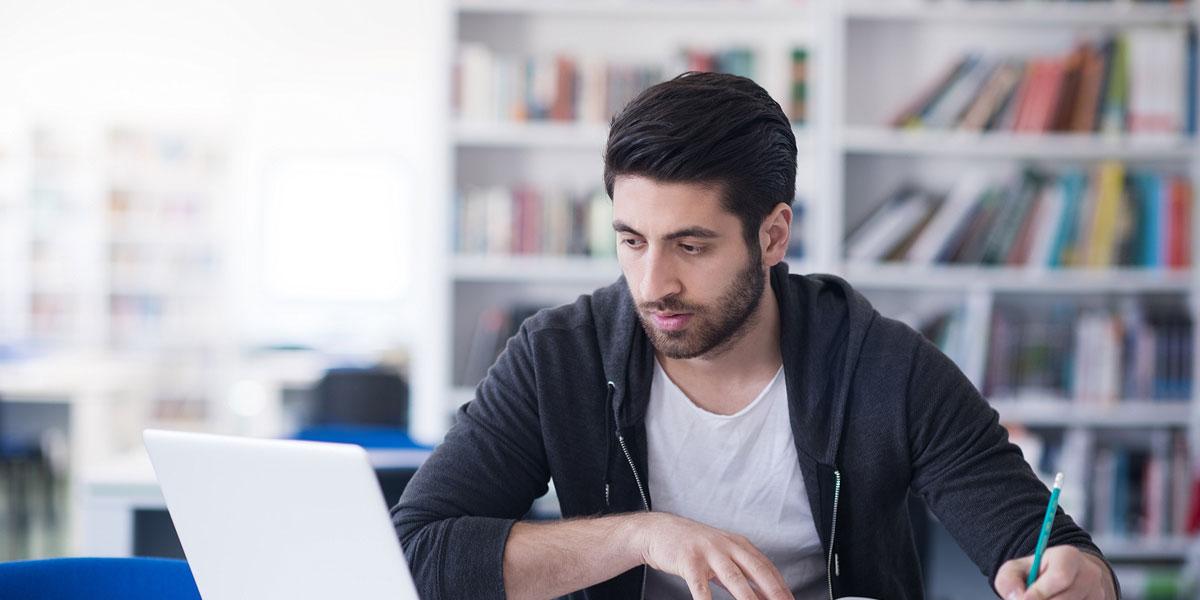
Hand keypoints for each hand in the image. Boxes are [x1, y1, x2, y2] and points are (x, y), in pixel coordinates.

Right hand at [631, 512, 792, 599]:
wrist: (658, 531)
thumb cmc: (692, 546)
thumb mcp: (720, 555)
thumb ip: (741, 573)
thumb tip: (763, 593)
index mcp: (738, 544)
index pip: (766, 567)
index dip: (781, 586)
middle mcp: (726, 546)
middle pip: (756, 570)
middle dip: (774, 591)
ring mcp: (708, 552)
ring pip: (733, 578)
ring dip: (748, 598)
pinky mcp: (688, 561)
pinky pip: (700, 585)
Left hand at [994, 545, 1116, 599]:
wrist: (1063, 579)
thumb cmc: (1037, 573)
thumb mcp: (1017, 569)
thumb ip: (1009, 579)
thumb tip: (1017, 597)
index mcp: (1068, 556)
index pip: (1060, 576)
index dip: (1040, 592)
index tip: (1023, 599)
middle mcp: (1089, 574)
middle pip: (1064, 599)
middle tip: (1028, 599)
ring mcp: (1098, 593)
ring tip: (1044, 597)